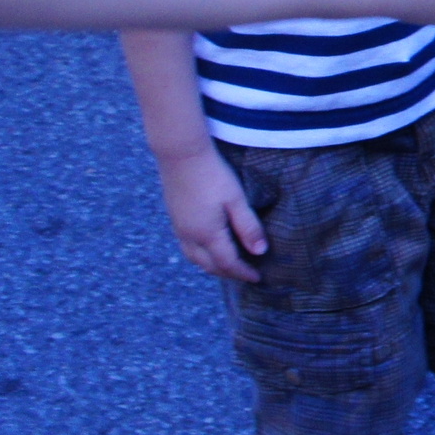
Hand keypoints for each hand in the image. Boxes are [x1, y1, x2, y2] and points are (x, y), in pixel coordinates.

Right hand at [158, 146, 267, 282]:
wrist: (181, 155)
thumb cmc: (213, 175)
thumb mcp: (236, 200)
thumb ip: (248, 227)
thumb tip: (260, 252)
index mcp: (207, 234)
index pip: (228, 263)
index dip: (243, 273)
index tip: (258, 278)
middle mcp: (189, 236)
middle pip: (209, 265)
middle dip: (228, 273)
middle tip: (245, 275)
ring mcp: (179, 228)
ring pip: (195, 258)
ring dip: (212, 266)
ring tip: (229, 266)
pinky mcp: (175, 219)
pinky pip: (188, 247)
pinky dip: (201, 255)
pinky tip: (209, 248)